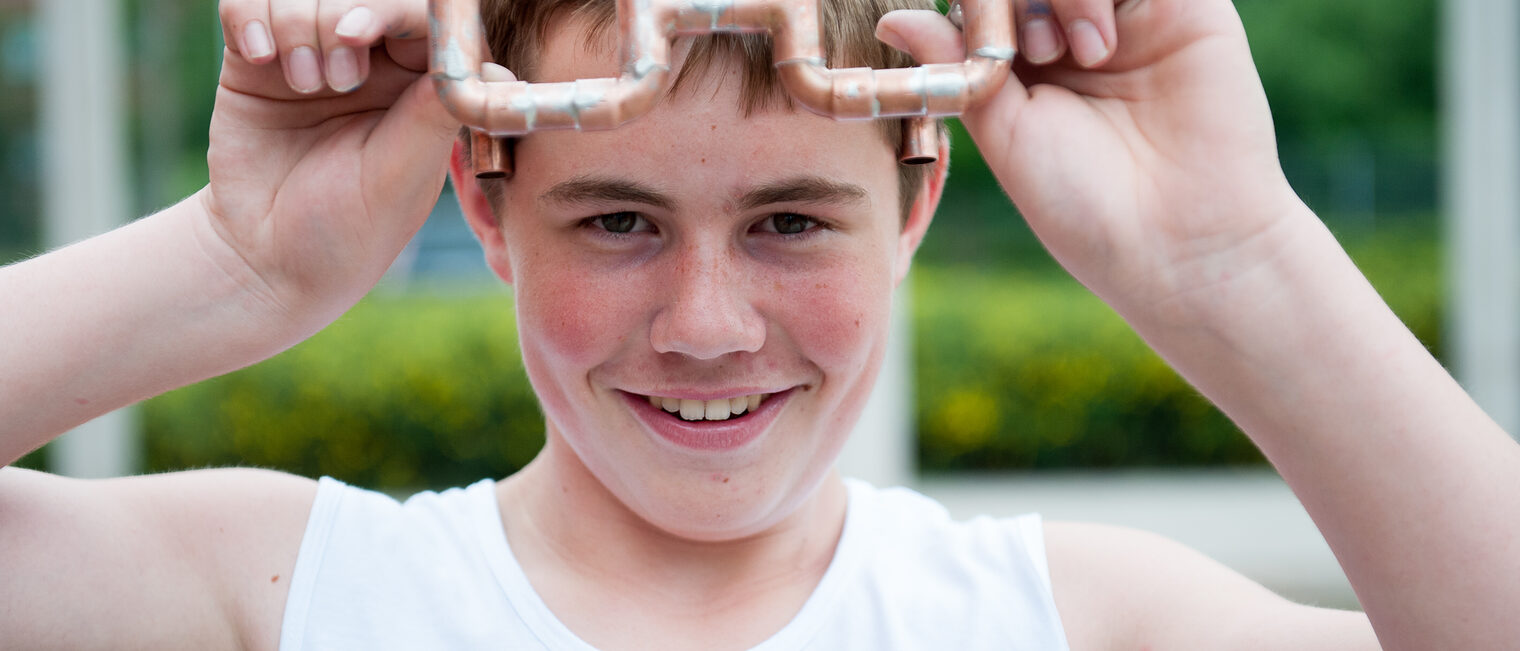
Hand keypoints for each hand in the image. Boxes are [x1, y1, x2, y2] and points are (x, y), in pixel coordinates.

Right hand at [204, 0, 458, 330]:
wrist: (266, 260)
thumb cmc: (349, 228)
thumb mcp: (402, 174)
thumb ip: (436, 112)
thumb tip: (491, 71)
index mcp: (418, 86)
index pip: (420, 17)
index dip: (393, 11)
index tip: (360, 35)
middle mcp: (369, 63)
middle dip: (343, 17)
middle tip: (337, 78)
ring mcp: (311, 56)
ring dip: (298, 27)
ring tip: (305, 85)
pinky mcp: (253, 61)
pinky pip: (245, 5)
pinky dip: (251, 20)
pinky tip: (259, 59)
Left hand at [880, 0, 1304, 323]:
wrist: (1178, 238)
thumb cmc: (1084, 204)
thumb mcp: (1003, 134)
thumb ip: (957, 67)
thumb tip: (892, 17)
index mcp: (1027, 63)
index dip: (976, 9)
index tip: (987, 59)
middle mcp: (1075, 31)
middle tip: (1032, 54)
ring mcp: (1130, 14)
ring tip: (1080, 55)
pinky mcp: (1185, 5)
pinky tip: (1103, 44)